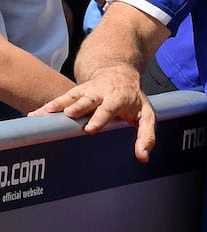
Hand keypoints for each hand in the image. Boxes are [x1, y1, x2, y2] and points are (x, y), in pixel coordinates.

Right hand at [32, 68, 157, 161]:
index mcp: (118, 98)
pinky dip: (48, 107)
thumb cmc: (132, 99)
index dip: (99, 118)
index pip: (109, 108)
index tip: (90, 129)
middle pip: (88, 101)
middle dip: (78, 108)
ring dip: (56, 106)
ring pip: (70, 98)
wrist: (119, 74)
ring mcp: (86, 92)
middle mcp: (101, 93)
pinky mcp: (75, 93)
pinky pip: (60, 99)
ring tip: (42, 115)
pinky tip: (36, 116)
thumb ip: (146, 136)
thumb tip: (143, 157)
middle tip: (69, 115)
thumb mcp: (146, 115)